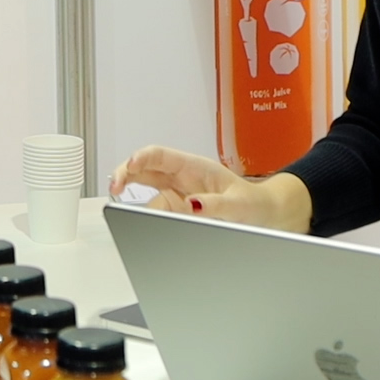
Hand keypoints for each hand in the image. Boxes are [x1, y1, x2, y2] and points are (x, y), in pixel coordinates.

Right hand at [108, 145, 313, 231]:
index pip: (160, 156)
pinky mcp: (176, 211)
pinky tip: (140, 224)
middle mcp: (181, 177)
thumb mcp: (238, 205)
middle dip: (125, 174)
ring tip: (128, 216)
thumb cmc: (254, 204)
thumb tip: (191, 205)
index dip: (141, 158)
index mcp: (195, 167)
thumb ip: (214, 205)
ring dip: (134, 201)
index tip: (129, 167)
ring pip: (145, 191)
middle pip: (144, 169)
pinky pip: (154, 211)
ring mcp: (176, 194)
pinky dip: (145, 217)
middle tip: (114, 187)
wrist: (266, 218)